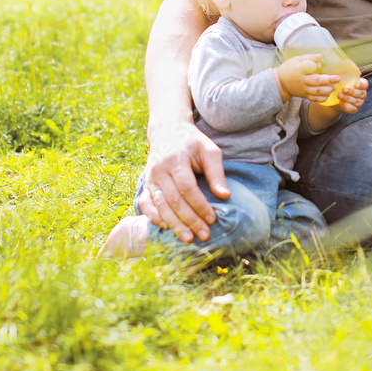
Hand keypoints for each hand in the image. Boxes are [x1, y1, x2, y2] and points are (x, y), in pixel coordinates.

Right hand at [138, 119, 228, 242]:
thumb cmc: (193, 142)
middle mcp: (159, 170)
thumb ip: (217, 173)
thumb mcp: (209, 151)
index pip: (188, 188)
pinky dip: (154, 218)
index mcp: (176, 160)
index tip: (213, 218)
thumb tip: (225, 196)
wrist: (168, 131)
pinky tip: (167, 228)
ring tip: (188, 238)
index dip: (200, 205)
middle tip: (204, 235)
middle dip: (189, 220)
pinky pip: (146, 205)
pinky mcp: (146, 184)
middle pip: (174, 200)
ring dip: (174, 224)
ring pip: (160, 206)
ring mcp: (150, 178)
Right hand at [276, 54, 340, 101]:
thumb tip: (321, 56)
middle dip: (329, 80)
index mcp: (299, 69)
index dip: (315, 65)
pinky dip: (323, 98)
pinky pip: (315, 99)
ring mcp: (304, 89)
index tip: (319, 63)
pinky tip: (328, 93)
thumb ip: (309, 58)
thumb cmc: (290, 69)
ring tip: (334, 86)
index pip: (309, 67)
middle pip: (317, 81)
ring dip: (328, 89)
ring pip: (318, 91)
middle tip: (338, 78)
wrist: (280, 83)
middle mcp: (302, 80)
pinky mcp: (305, 96)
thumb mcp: (296, 60)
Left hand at [329, 77, 368, 113]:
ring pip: (356, 101)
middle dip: (352, 91)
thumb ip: (349, 74)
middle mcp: (362, 94)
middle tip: (344, 89)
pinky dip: (346, 106)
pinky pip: (352, 109)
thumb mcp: (343, 79)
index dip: (362, 84)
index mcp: (361, 85)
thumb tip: (357, 70)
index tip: (356, 84)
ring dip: (347, 98)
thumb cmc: (341, 86)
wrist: (335, 98)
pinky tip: (340, 102)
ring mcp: (359, 103)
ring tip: (339, 95)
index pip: (365, 84)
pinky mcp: (354, 109)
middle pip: (361, 93)